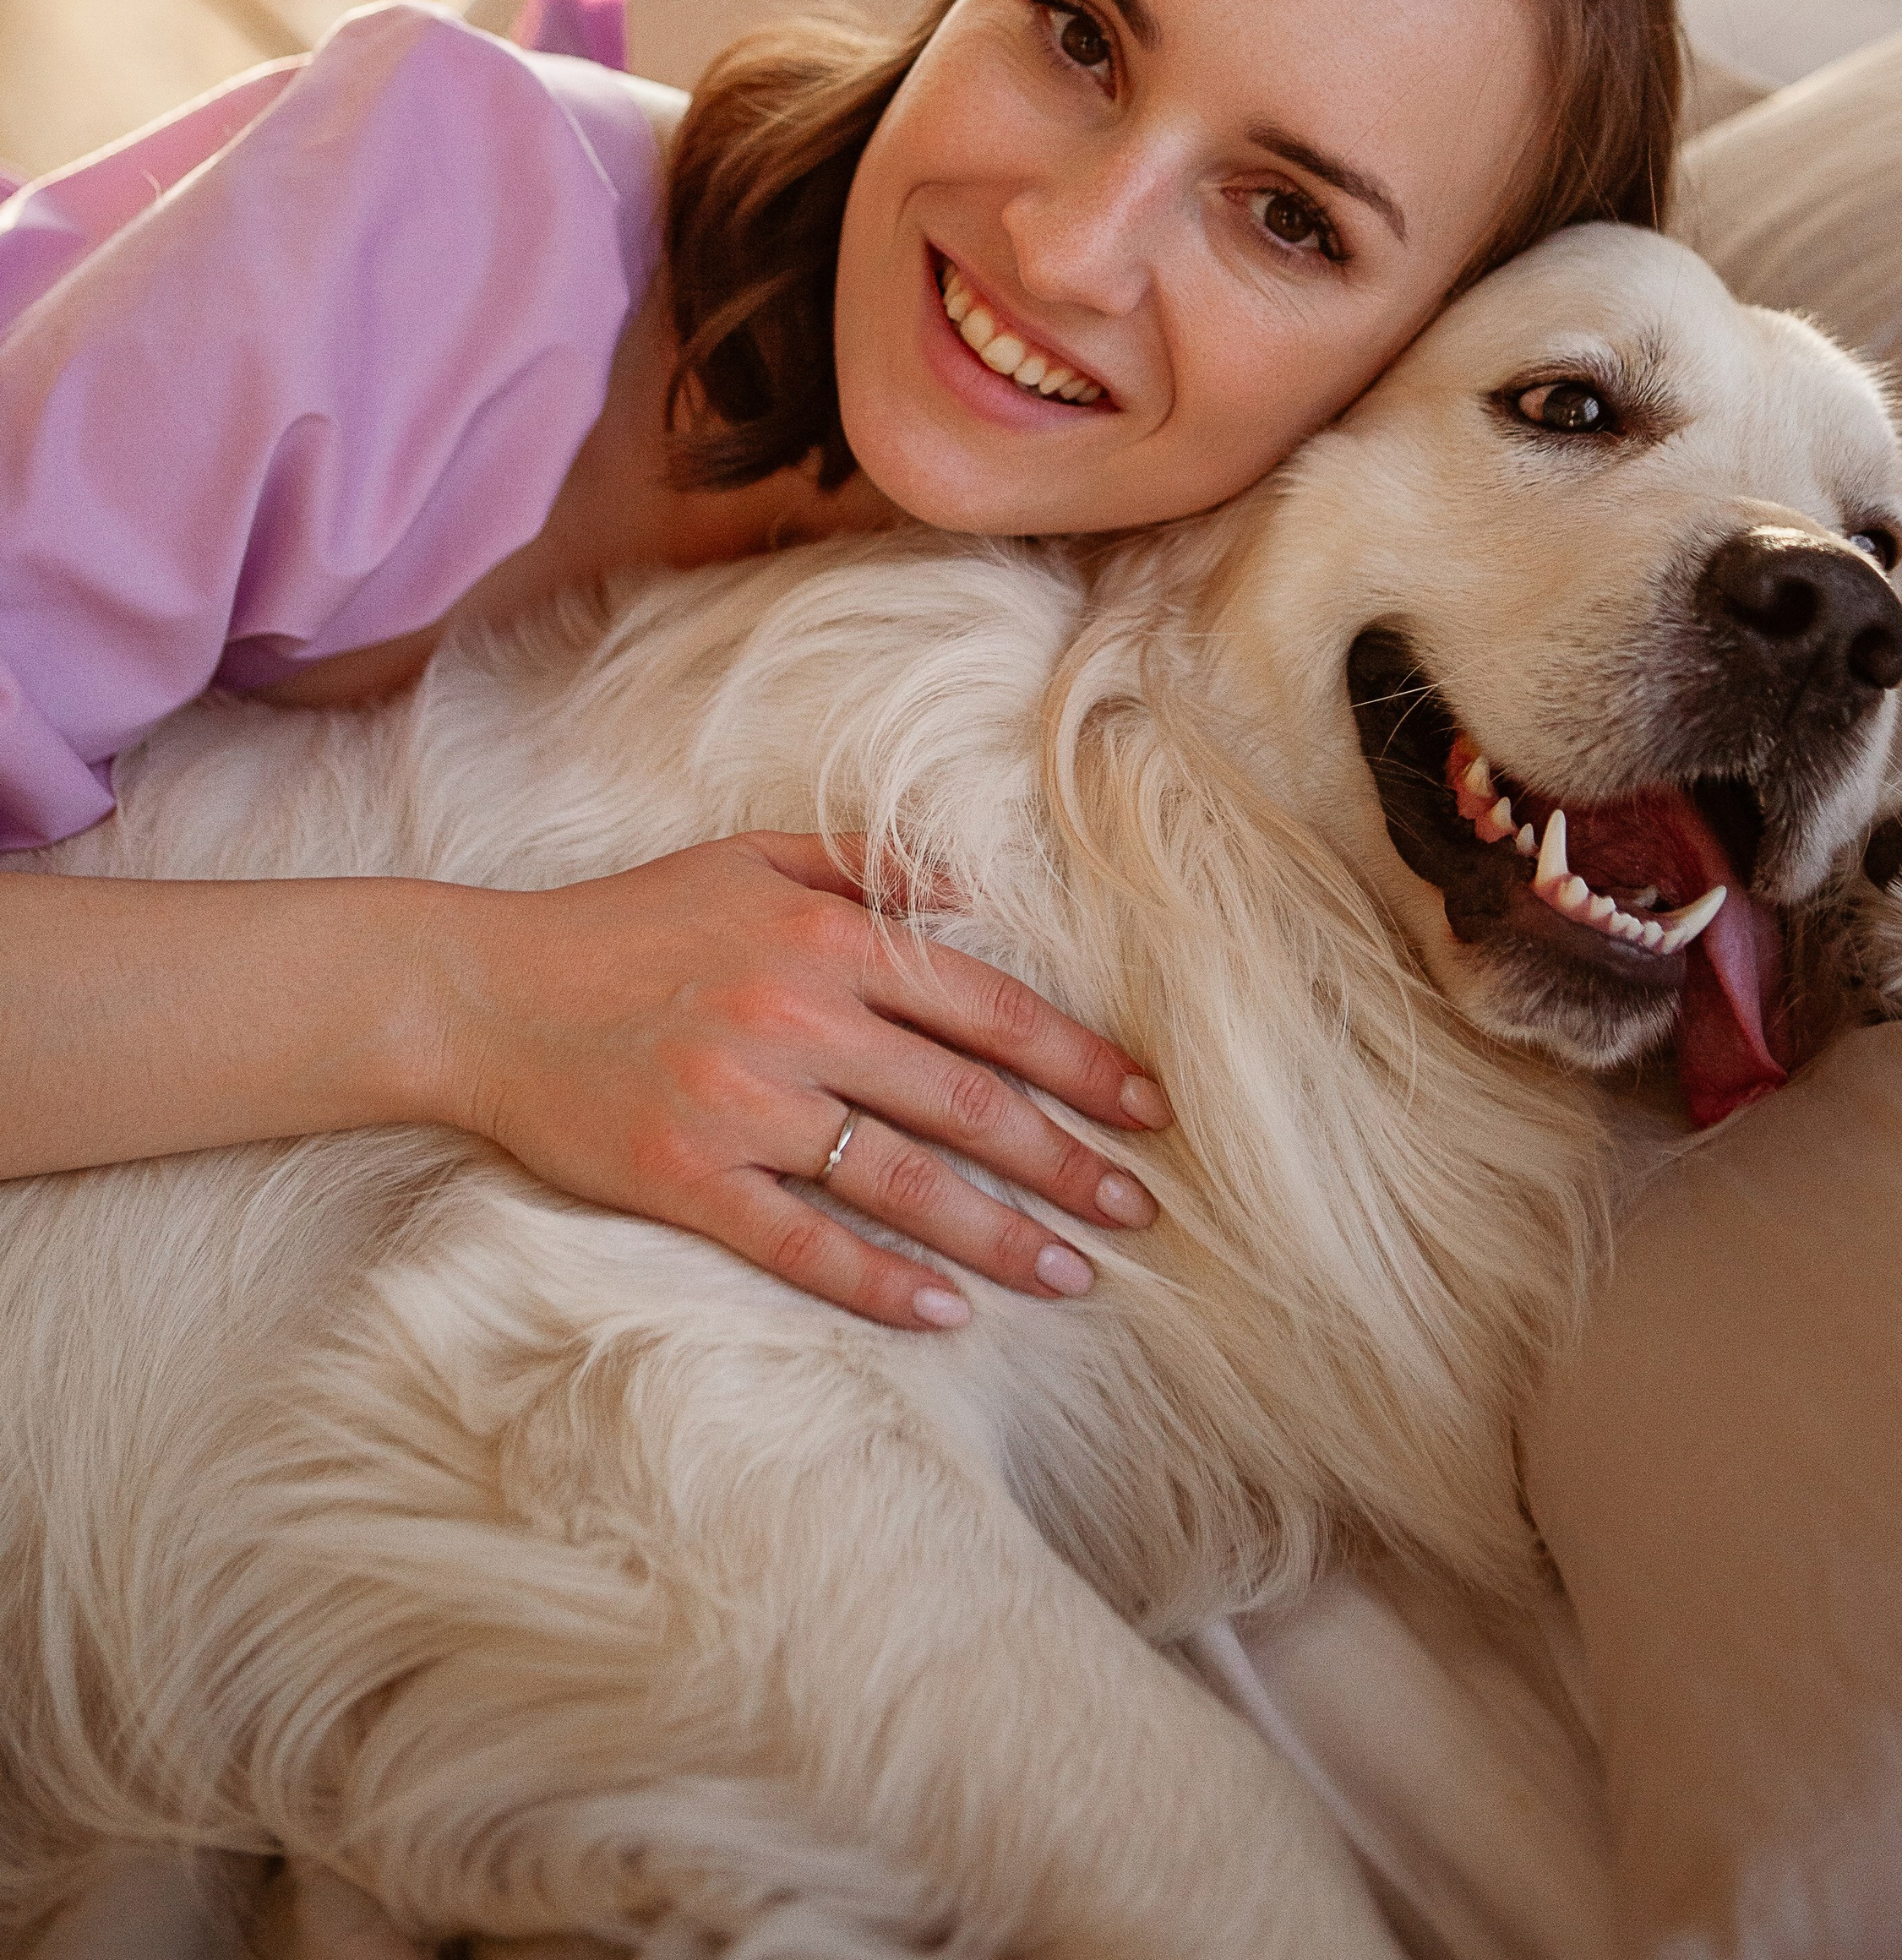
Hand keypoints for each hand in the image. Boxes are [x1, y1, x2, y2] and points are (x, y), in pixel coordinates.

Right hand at [434, 835, 1171, 1329]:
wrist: (482, 991)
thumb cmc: (628, 924)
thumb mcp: (750, 859)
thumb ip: (867, 865)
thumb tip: (972, 892)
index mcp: (825, 937)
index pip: (986, 1007)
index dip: (1077, 1061)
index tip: (1146, 1107)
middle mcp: (796, 1018)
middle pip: (964, 1103)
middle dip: (1068, 1161)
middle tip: (1141, 1211)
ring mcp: (741, 1104)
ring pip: (901, 1181)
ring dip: (1000, 1235)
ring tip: (1073, 1276)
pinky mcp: (684, 1179)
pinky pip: (801, 1242)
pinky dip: (878, 1281)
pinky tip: (944, 1313)